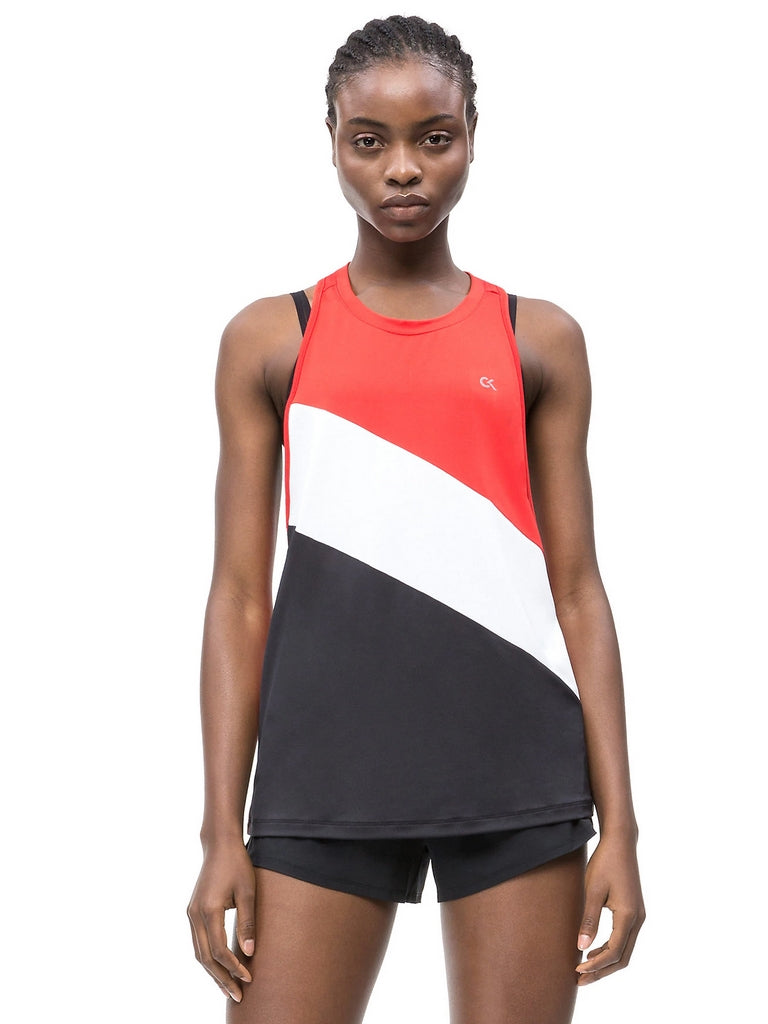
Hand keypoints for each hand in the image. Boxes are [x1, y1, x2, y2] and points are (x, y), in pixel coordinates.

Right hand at [187, 839, 256, 1001]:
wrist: (219, 845)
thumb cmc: (237, 864)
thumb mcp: (247, 891)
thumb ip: (247, 922)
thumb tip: (250, 952)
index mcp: (208, 910)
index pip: (218, 950)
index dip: (233, 967)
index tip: (249, 978)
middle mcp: (195, 915)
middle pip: (205, 957)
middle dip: (221, 978)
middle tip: (238, 995)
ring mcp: (191, 914)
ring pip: (198, 952)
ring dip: (212, 972)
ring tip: (228, 989)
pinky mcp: (193, 912)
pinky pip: (198, 942)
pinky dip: (207, 959)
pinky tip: (219, 968)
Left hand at [575, 831, 644, 984]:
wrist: (621, 842)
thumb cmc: (605, 863)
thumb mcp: (593, 890)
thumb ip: (589, 920)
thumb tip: (581, 948)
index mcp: (628, 916)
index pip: (613, 951)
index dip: (596, 964)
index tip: (577, 970)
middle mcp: (638, 919)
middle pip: (622, 957)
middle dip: (602, 971)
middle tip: (580, 980)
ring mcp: (638, 916)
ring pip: (625, 950)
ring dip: (606, 962)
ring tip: (584, 968)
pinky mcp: (634, 911)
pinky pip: (625, 939)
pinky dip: (610, 949)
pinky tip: (593, 949)